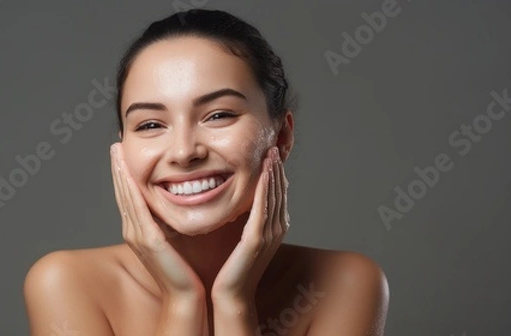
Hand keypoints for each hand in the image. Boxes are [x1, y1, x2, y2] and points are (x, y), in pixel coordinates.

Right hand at [110, 143, 204, 298]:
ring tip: (118, 152)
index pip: (129, 197)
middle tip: (116, 145)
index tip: (123, 154)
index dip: (124, 175)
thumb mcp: (174, 238)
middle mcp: (134, 231)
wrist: (186, 294)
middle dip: (118, 169)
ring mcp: (138, 236)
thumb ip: (169, 222)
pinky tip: (130, 173)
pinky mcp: (148, 240)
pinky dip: (131, 189)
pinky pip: (137, 208)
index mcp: (140, 231)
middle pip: (123, 193)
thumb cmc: (185, 269)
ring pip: (126, 197)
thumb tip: (175, 202)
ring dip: (121, 173)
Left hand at [211, 146, 289, 303]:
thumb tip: (247, 203)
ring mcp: (269, 234)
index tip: (272, 153)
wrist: (230, 295)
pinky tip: (265, 173)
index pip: (278, 193)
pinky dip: (265, 188)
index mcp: (274, 227)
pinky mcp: (257, 239)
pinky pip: (263, 208)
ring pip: (274, 196)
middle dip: (278, 168)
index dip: (277, 173)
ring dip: (274, 173)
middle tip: (276, 145)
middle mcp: (276, 228)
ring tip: (272, 152)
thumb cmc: (233, 269)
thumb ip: (249, 221)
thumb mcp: (244, 239)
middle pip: (280, 191)